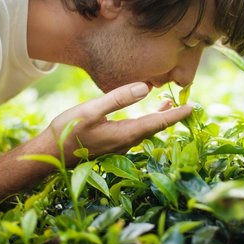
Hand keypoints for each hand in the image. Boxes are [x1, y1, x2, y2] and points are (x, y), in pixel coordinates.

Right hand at [47, 82, 191, 164]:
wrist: (50, 155)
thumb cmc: (68, 131)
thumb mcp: (92, 110)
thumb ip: (119, 98)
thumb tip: (146, 88)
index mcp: (126, 134)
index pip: (158, 123)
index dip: (176, 114)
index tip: (193, 108)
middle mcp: (126, 143)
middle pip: (155, 127)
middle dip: (171, 115)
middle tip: (185, 102)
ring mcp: (119, 146)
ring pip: (145, 130)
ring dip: (158, 117)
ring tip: (166, 102)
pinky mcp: (111, 146)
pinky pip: (135, 132)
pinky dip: (145, 121)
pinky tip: (141, 114)